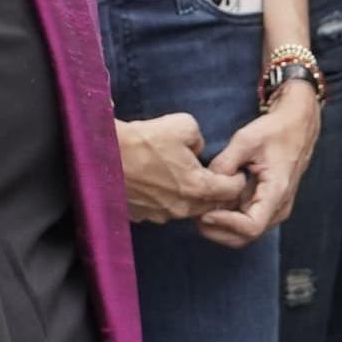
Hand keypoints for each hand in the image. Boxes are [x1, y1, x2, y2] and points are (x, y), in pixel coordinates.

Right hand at [117, 111, 252, 224]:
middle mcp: (182, 207)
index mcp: (198, 187)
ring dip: (190, 197)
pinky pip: (162, 211)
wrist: (104, 154)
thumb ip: (200, 139)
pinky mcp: (141, 216)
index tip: (236, 173)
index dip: (237, 180)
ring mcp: (160, 215)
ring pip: (186, 210)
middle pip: (211, 205)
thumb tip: (197, 149)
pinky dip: (165, 200)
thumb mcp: (184, 125)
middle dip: (216, 192)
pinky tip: (156, 184)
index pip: (232, 191)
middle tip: (213, 177)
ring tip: (181, 178)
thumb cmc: (145, 139)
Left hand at [198, 83, 320, 245]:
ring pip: (243, 233)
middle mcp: (278, 207)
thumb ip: (225, 163)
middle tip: (194, 214)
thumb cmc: (275, 131)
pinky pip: (244, 220)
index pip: (251, 227)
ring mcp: (273, 208)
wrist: (297, 125)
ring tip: (199, 208)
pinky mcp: (266, 204)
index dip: (225, 224)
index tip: (205, 212)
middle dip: (217, 230)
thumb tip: (205, 183)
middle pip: (244, 237)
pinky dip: (226, 217)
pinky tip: (211, 202)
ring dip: (220, 226)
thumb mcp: (247, 140)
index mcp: (277, 192)